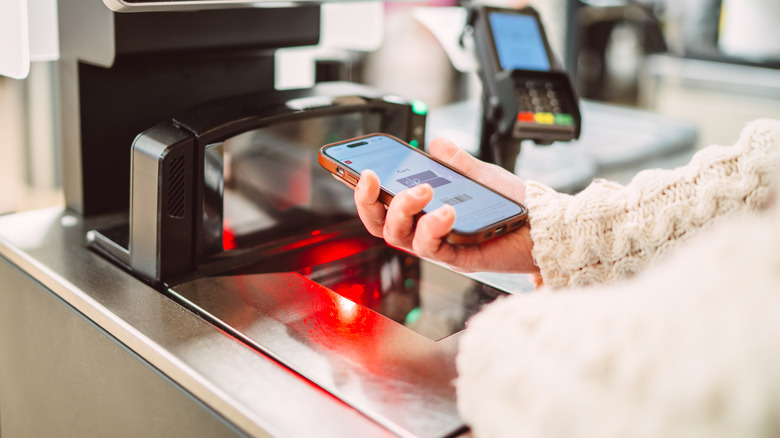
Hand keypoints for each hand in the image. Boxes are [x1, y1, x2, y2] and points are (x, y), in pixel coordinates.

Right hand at [354, 137, 538, 273]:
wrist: (544, 224)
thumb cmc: (511, 203)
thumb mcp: (480, 174)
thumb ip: (455, 162)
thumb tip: (435, 144)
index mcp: (424, 211)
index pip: (383, 206)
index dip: (365, 193)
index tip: (362, 171)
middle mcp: (426, 230)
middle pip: (382, 224)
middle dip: (371, 202)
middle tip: (375, 178)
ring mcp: (440, 245)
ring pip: (401, 237)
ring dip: (404, 210)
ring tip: (424, 189)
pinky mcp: (458, 258)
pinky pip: (434, 249)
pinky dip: (434, 228)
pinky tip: (446, 210)